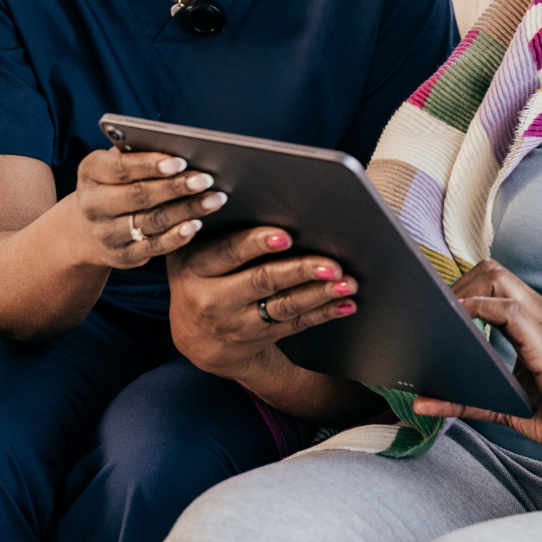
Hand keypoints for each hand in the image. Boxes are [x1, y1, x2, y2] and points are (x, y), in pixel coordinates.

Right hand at [57, 148, 225, 269]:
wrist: (86, 231)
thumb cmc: (114, 185)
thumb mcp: (115, 165)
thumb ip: (140, 154)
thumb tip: (181, 146)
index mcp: (90, 173)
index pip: (120, 168)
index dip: (150, 165)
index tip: (180, 162)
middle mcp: (92, 205)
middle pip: (139, 195)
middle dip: (176, 187)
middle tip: (206, 179)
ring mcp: (106, 234)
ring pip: (151, 221)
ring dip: (187, 210)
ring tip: (215, 199)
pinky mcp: (122, 256)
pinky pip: (153, 247)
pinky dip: (177, 237)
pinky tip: (196, 224)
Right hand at [167, 226, 359, 382]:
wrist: (195, 341)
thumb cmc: (202, 280)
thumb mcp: (194, 259)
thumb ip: (220, 234)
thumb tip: (269, 201)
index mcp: (194, 268)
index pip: (227, 253)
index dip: (256, 243)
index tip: (286, 236)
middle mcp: (212, 299)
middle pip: (262, 281)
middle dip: (299, 271)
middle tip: (331, 264)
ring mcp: (237, 323)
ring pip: (284, 305)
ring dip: (320, 293)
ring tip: (346, 282)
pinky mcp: (259, 338)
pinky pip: (296, 324)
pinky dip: (324, 312)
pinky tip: (346, 304)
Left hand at [412, 260, 541, 462]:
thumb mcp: (508, 406)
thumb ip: (469, 401)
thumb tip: (424, 403)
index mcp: (536, 324)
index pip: (496, 283)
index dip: (465, 290)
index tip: (438, 313)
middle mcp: (541, 314)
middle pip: (492, 269)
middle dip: (458, 284)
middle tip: (434, 314)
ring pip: (497, 276)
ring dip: (464, 291)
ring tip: (441, 318)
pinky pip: (507, 307)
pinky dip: (478, 309)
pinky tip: (460, 325)